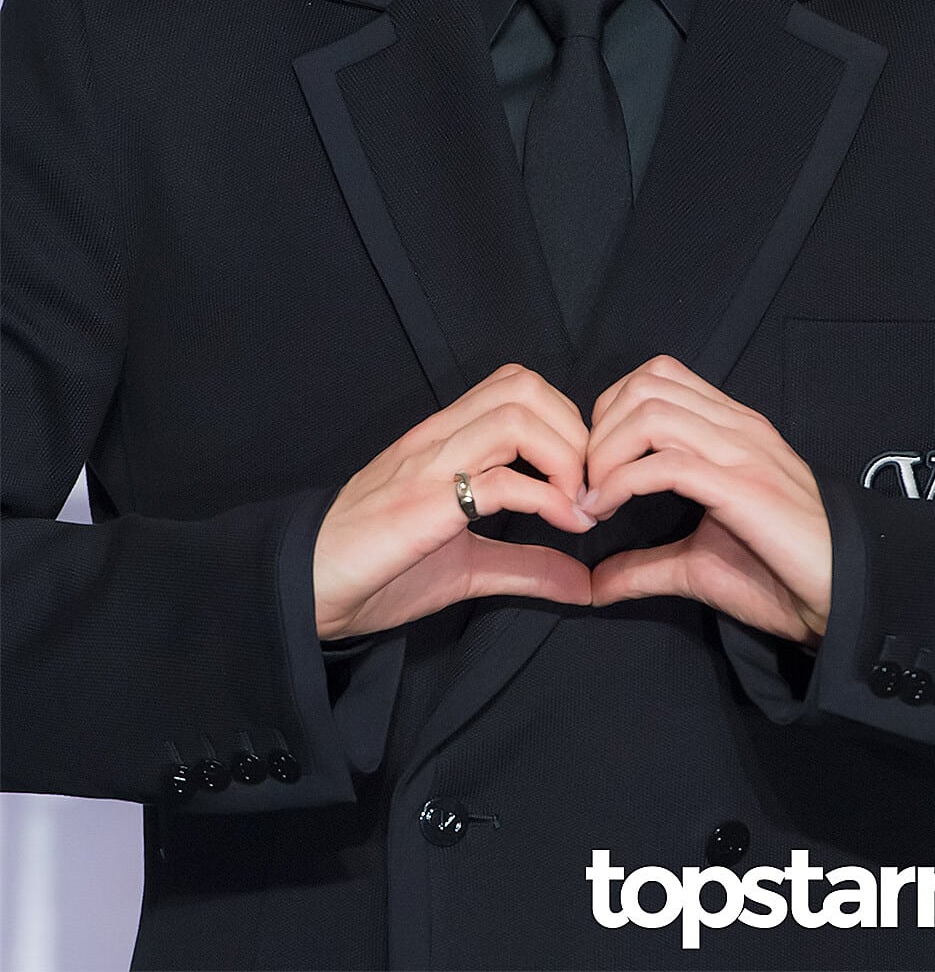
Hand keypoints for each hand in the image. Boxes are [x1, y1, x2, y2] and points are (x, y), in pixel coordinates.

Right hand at [312, 364, 594, 638]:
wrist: (307, 587)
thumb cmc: (378, 568)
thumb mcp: (467, 566)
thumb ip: (525, 565)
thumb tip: (585, 584)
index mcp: (445, 438)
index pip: (516, 384)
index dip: (566, 418)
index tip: (584, 474)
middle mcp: (439, 438)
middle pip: (524, 387)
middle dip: (574, 431)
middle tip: (588, 486)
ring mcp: (429, 466)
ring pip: (514, 417)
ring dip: (564, 456)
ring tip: (577, 504)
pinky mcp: (422, 505)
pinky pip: (497, 481)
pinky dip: (546, 498)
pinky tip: (564, 525)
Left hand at [580, 355, 830, 643]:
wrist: (848, 596)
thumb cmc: (782, 575)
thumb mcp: (700, 564)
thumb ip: (645, 565)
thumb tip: (593, 583)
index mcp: (731, 428)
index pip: (658, 377)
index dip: (610, 412)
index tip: (595, 467)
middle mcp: (736, 427)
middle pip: (644, 385)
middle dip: (599, 429)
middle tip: (587, 482)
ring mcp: (742, 453)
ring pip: (651, 412)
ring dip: (606, 452)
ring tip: (596, 497)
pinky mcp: (745, 488)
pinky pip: (669, 463)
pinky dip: (623, 481)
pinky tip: (610, 509)